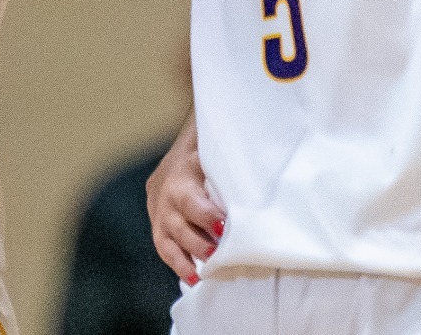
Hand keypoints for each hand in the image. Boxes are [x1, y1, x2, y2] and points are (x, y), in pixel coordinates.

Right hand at [146, 117, 224, 284]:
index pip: (191, 201)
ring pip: (167, 240)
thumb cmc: (208, 146)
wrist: (184, 143)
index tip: (224, 229)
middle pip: (178, 225)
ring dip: (185, 259)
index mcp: (181, 173)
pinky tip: (193, 278)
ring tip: (203, 276)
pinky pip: (163, 246)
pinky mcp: (157, 222)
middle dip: (197, 243)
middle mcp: (166, 193)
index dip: (205, 217)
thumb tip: (263, 170)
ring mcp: (158, 210)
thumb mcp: (215, 147)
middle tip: (217, 256)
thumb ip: (229, 161)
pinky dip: (178, 263)